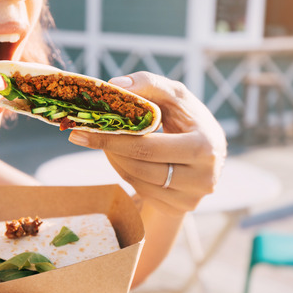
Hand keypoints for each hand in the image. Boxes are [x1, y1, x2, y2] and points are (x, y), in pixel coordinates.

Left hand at [68, 72, 225, 216]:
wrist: (209, 150)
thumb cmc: (188, 118)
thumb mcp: (174, 95)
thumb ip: (148, 84)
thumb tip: (115, 85)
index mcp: (204, 147)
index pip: (148, 147)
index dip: (113, 139)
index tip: (84, 130)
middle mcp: (203, 178)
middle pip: (140, 168)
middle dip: (109, 149)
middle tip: (84, 136)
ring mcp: (192, 198)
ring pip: (137, 181)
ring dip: (115, 160)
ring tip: (106, 142)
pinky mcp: (180, 208)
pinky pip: (142, 191)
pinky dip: (127, 173)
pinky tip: (123, 157)